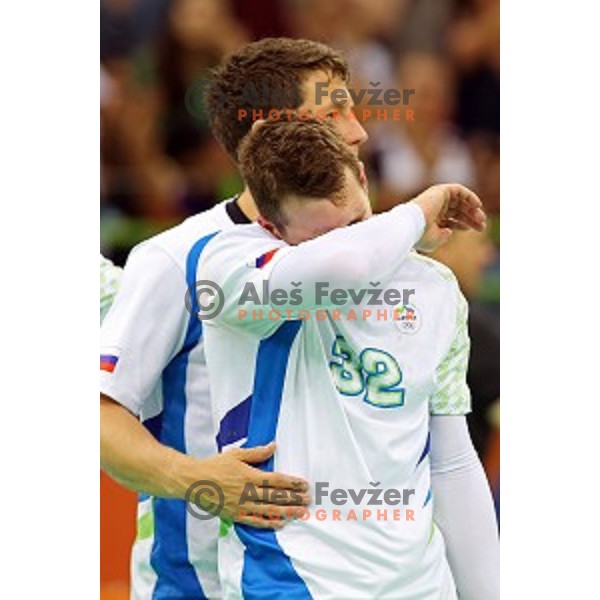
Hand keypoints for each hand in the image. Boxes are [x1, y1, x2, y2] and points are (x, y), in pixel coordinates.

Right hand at [179, 442, 309, 528]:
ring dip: (286, 512)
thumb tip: (274, 446)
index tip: (304, 484)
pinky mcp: (235, 515)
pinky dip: (268, 523)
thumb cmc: (214, 465)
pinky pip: (255, 521)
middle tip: (307, 500)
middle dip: (294, 498)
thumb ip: (257, 452)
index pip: (276, 480)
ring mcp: (241, 505)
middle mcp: (247, 492)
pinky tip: (280, 523)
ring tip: (300, 513)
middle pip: (276, 496)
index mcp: (249, 475)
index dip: (292, 483)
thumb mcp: (236, 454)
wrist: (193, 481)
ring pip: (269, 510)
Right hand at [411, 184, 485, 251]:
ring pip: (459, 201)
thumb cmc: (420, 235)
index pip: (450, 220)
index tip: (475, 229)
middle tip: (482, 226)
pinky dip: (469, 196)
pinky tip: (478, 205)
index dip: (463, 224)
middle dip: (471, 218)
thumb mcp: (435, 240)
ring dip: (472, 209)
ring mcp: (437, 199)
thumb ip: (443, 236)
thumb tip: (450, 231)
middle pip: (457, 211)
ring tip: (481, 219)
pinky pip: (458, 190)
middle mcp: (434, 208)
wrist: (411, 225)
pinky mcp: (440, 191)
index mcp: (431, 220)